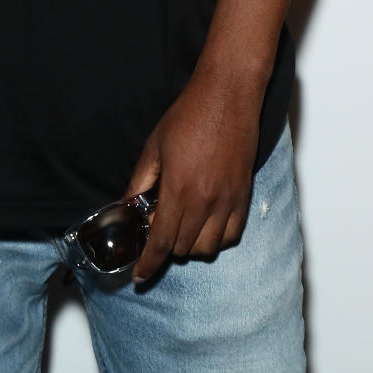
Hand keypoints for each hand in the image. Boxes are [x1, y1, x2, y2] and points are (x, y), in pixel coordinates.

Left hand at [123, 65, 262, 283]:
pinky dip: (216, 237)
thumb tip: (128, 205)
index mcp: (179, 189)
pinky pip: (232, 235)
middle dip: (166, 245)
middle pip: (183, 248)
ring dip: (191, 244)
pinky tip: (206, 221)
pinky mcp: (244, 195)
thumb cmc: (189, 115)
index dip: (148, 264)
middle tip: (159, 223)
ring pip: (208, 248)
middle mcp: (205, 201)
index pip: (161, 242)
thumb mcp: (154, 145)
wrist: (227, 96)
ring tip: (183, 221)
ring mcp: (228, 200)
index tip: (140, 276)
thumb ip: (140, 180)